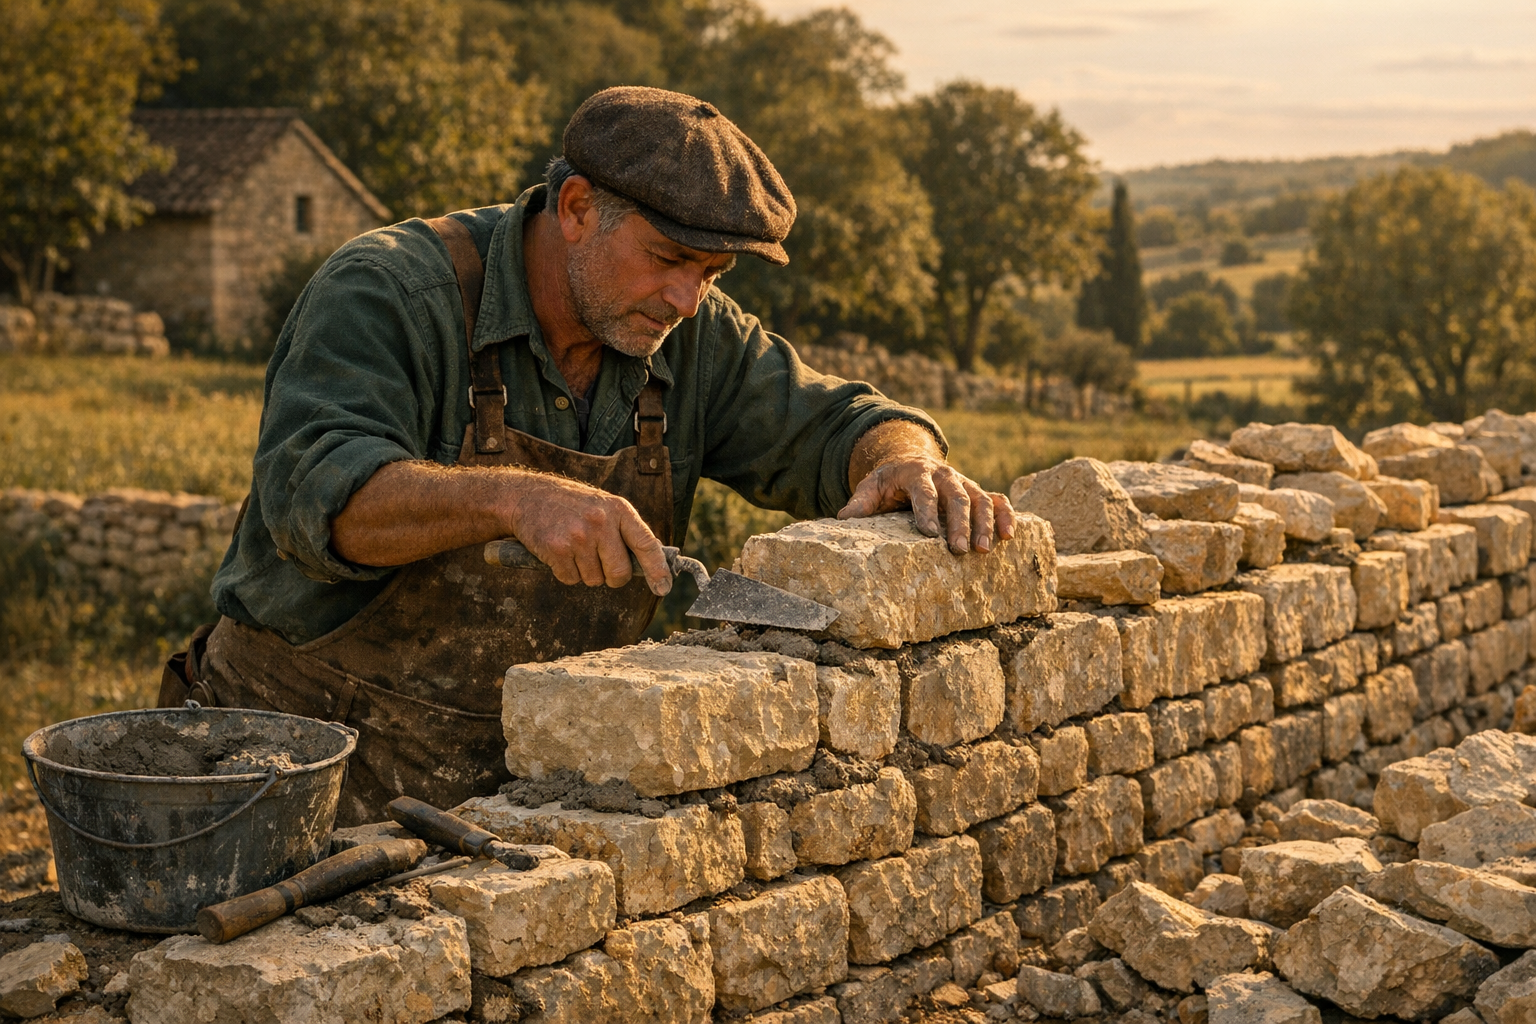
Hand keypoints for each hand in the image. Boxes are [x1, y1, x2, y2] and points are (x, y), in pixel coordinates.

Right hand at [505, 473, 671, 594]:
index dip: (657, 569)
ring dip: (585, 572)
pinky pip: (571, 579)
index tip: (664, 588)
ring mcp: (579, 536)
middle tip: (600, 563)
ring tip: (574, 548)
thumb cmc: (571, 506)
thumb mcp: (604, 507)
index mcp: (619, 510)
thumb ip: (626, 531)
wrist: (528, 496)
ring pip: (594, 580)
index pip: (646, 544)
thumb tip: (654, 562)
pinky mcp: (557, 549)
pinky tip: (559, 552)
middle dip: (612, 577)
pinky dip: (565, 572)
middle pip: (619, 573)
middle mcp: (601, 522)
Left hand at [837, 452, 1015, 554]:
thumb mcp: (871, 486)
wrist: (911, 460)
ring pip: (981, 499)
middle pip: (957, 497)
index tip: (929, 534)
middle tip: (960, 550)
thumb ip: (860, 502)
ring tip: (984, 550)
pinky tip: (1009, 536)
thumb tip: (844, 520)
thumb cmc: (889, 481)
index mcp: (917, 472)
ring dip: (985, 524)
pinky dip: (1006, 515)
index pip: (924, 492)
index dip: (927, 511)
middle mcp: (945, 475)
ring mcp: (964, 482)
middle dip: (960, 524)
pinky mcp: (977, 490)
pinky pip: (997, 500)